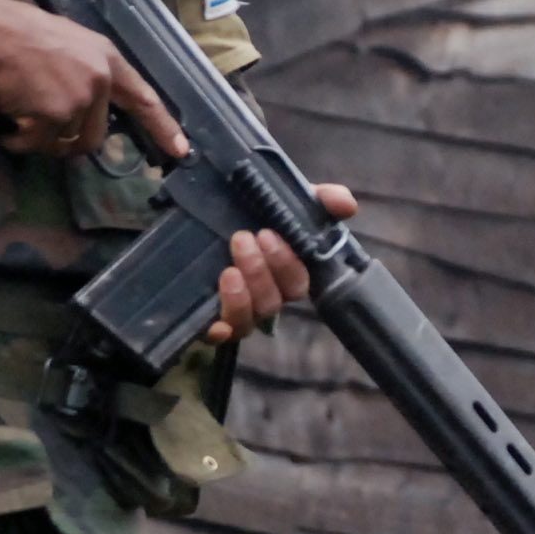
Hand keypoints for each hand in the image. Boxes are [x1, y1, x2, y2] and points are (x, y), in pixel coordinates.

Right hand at [0, 0, 187, 162]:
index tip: (181, 151)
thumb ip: (86, 72)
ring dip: (39, 139)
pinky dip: (18, 141)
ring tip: (17, 114)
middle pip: (95, 136)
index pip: (143, 98)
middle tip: (38, 125)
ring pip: (65, 143)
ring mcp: (81, 98)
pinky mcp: (58, 115)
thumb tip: (88, 109)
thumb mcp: (66, 44)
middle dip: (67, 139)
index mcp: (106, 58)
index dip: (163, 126)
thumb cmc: (17, 33)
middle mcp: (101, 79)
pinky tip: (6, 122)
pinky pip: (38, 145)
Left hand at [206, 189, 356, 343]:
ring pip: (254, 316)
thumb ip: (317, 199)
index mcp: (284, 273)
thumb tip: (347, 204)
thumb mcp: (278, 199)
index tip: (270, 233)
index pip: (300, 282)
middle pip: (278, 299)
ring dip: (246, 289)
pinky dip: (223, 325)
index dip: (289, 263)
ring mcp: (238, 311)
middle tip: (245, 238)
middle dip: (264, 270)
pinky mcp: (209, 322)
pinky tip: (217, 312)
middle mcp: (265, 296)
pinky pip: (222, 334)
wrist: (187, 219)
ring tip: (230, 262)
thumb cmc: (242, 214)